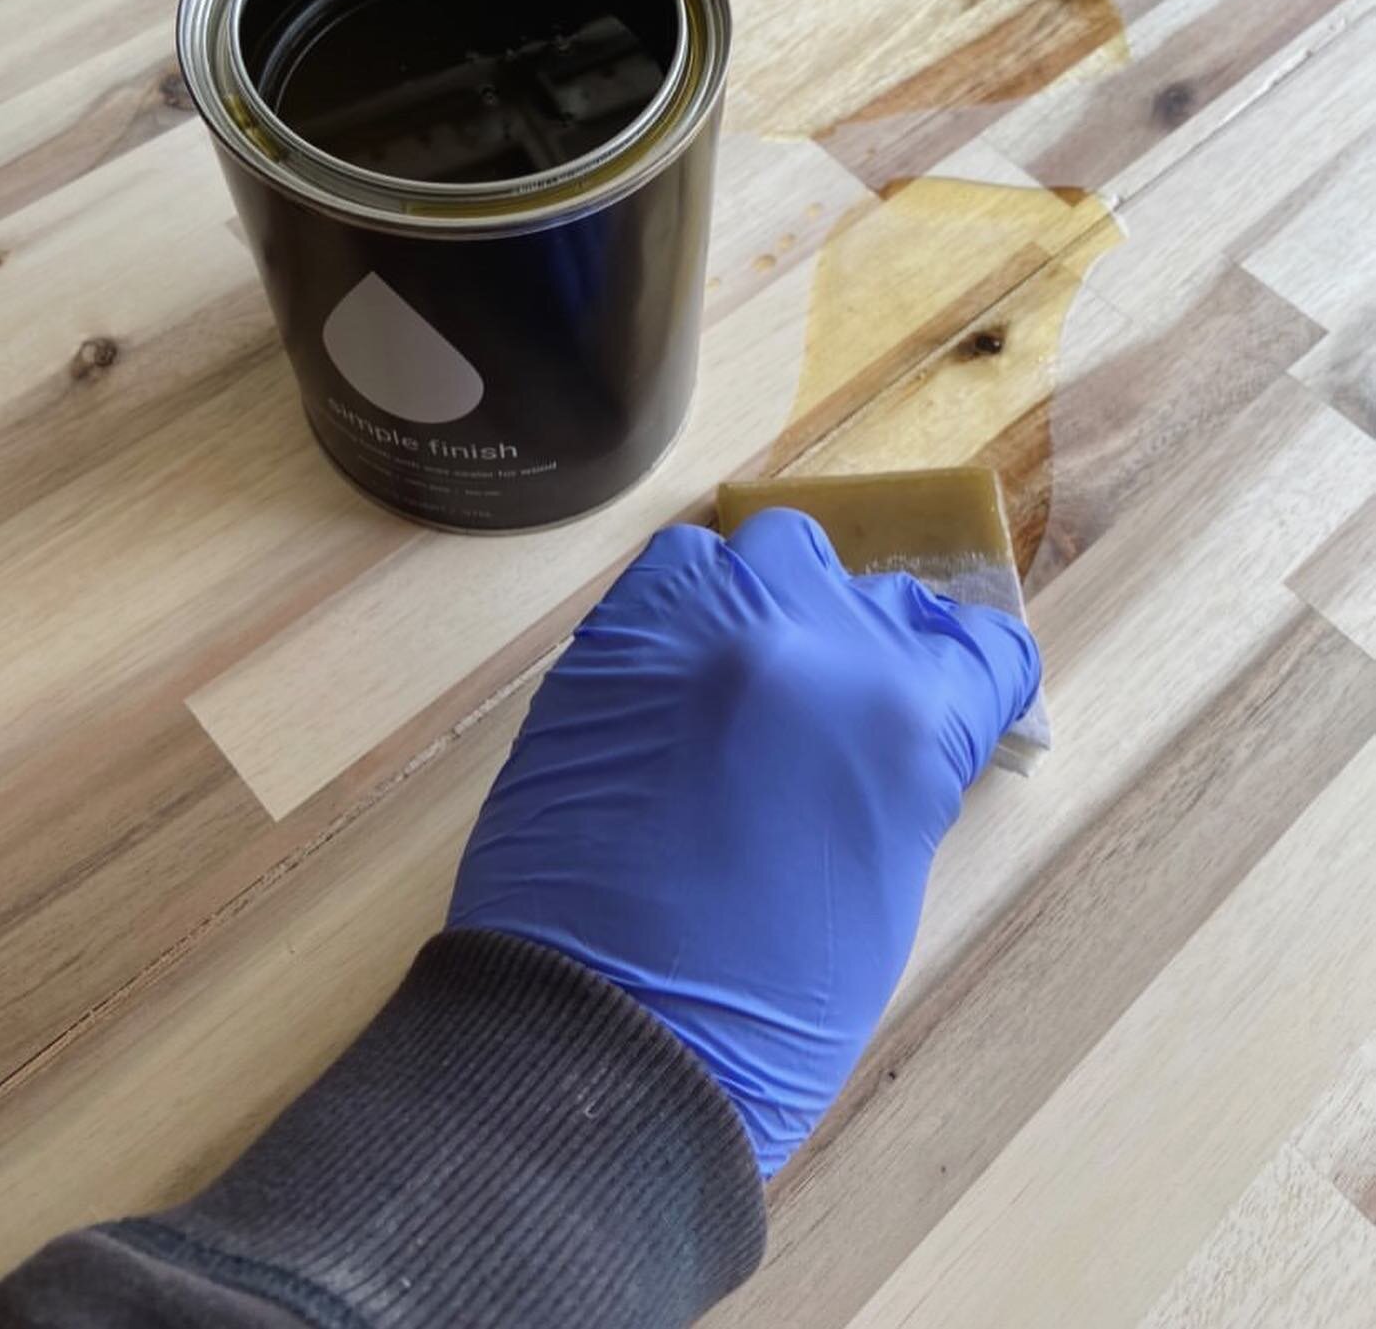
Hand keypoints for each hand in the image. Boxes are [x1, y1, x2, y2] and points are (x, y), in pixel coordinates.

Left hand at [449, 511, 1040, 1177]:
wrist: (602, 1036)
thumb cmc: (766, 1006)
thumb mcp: (885, 884)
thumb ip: (899, 775)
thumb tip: (890, 725)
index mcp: (909, 718)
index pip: (983, 650)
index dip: (974, 679)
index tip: (958, 696)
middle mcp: (820, 645)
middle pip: (880, 595)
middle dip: (873, 649)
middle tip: (835, 710)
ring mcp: (712, 628)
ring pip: (776, 550)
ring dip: (782, 599)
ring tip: (756, 670)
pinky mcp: (618, 635)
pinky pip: (676, 567)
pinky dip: (692, 602)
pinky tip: (684, 664)